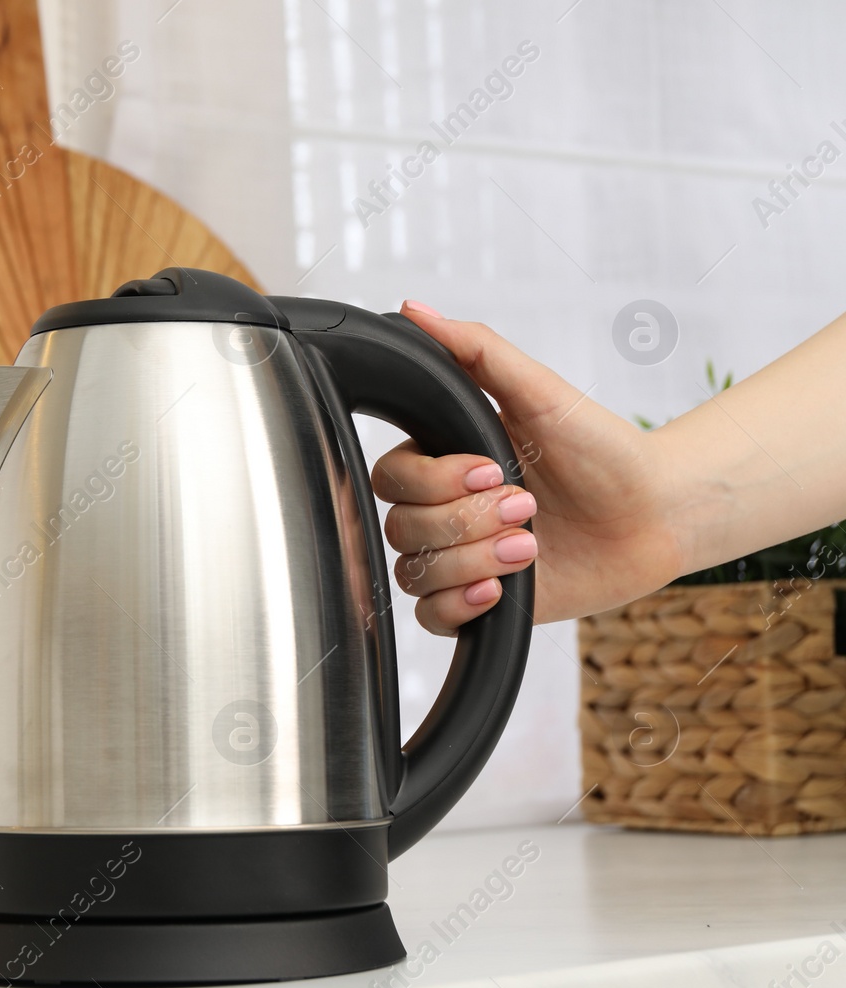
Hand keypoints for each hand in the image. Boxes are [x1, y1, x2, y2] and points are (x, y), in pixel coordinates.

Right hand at [375, 301, 684, 633]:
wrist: (658, 514)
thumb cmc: (605, 450)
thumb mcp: (541, 392)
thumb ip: (475, 351)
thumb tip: (417, 310)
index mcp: (445, 461)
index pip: (389, 478)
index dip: (435, 481)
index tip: (494, 468)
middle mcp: (443, 511)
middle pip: (400, 528)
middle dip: (465, 520)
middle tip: (528, 507)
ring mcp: (458, 558)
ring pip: (414, 573)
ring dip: (473, 559)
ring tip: (529, 547)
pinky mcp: (479, 602)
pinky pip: (430, 617)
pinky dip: (460, 605)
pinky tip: (502, 587)